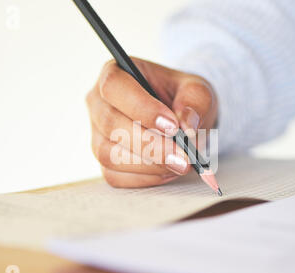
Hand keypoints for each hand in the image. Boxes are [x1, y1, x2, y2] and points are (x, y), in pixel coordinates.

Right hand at [86, 57, 217, 187]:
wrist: (181, 120)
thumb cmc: (183, 99)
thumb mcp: (197, 90)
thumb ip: (195, 102)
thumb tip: (186, 125)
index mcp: (114, 73)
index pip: (114, 86)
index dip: (141, 107)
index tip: (173, 126)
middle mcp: (98, 103)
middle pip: (110, 124)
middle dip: (150, 144)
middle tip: (184, 157)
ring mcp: (97, 134)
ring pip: (109, 154)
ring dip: (148, 164)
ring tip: (181, 165)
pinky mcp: (104, 161)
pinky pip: (115, 176)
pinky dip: (145, 178)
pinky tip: (168, 171)